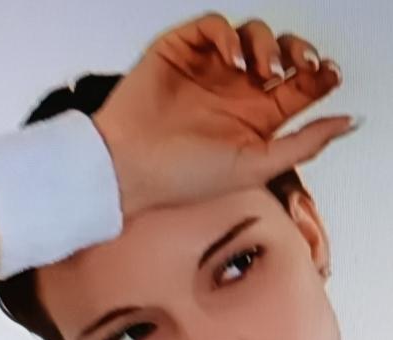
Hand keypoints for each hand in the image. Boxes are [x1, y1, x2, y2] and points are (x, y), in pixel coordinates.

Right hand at [92, 11, 356, 217]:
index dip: (318, 76)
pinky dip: (227, 34)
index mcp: (251, 121)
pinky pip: (213, 27)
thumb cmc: (180, 177)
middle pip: (281, 55)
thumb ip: (304, 144)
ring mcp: (206, 71)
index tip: (327, 74)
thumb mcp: (254, 168)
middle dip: (297, 52)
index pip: (296, 88)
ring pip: (252, 36)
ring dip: (265, 45)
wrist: (127, 167)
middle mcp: (232, 93)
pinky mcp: (180, 52)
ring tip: (257, 69)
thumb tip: (348, 122)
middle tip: (298, 64)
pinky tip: (230, 57)